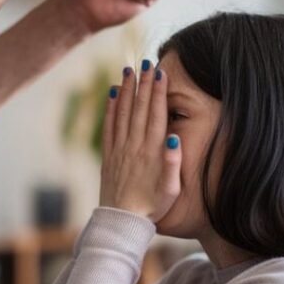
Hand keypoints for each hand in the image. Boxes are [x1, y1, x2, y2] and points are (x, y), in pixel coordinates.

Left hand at [99, 60, 181, 221]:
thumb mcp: (170, 190)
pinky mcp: (108, 156)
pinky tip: (112, 94)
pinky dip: (110, 109)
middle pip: (140, 109)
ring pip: (123, 114)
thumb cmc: (152, 207)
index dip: (158, 93)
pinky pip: (108, 127)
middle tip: (146, 61)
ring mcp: (120, 150)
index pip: (156, 115)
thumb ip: (173, 164)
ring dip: (126, 91)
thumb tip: (175, 138)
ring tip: (128, 70)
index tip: (159, 72)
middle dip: (143, 84)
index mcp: (152, 152)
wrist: (123, 222)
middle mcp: (134, 147)